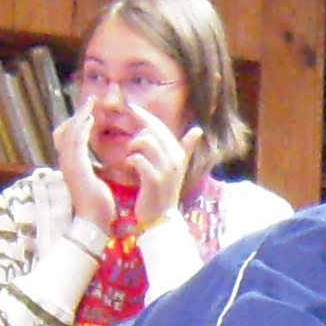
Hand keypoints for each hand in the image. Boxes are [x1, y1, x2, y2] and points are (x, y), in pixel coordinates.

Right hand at [53, 98, 120, 236]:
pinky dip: (82, 129)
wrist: (94, 223)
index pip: (71, 139)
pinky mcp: (75, 168)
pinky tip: (91, 119)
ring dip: (80, 117)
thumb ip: (94, 171)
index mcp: (72, 167)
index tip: (91, 113)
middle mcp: (67, 163)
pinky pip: (76, 142)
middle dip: (78, 115)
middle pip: (66, 131)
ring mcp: (69, 165)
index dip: (79, 124)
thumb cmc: (98, 206)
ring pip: (70, 133)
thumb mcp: (96, 183)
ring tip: (90, 104)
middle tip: (89, 101)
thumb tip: (100, 165)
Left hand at [114, 102, 190, 232]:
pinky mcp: (154, 180)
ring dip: (132, 147)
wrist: (162, 218)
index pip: (159, 126)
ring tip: (129, 157)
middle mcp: (175, 159)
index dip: (143, 115)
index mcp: (178, 153)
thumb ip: (186, 148)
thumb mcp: (177, 168)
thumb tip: (198, 130)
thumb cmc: (164, 191)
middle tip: (127, 138)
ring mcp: (166, 170)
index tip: (129, 107)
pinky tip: (128, 167)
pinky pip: (138, 159)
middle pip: (152, 131)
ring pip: (145, 142)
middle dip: (136, 131)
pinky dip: (129, 161)